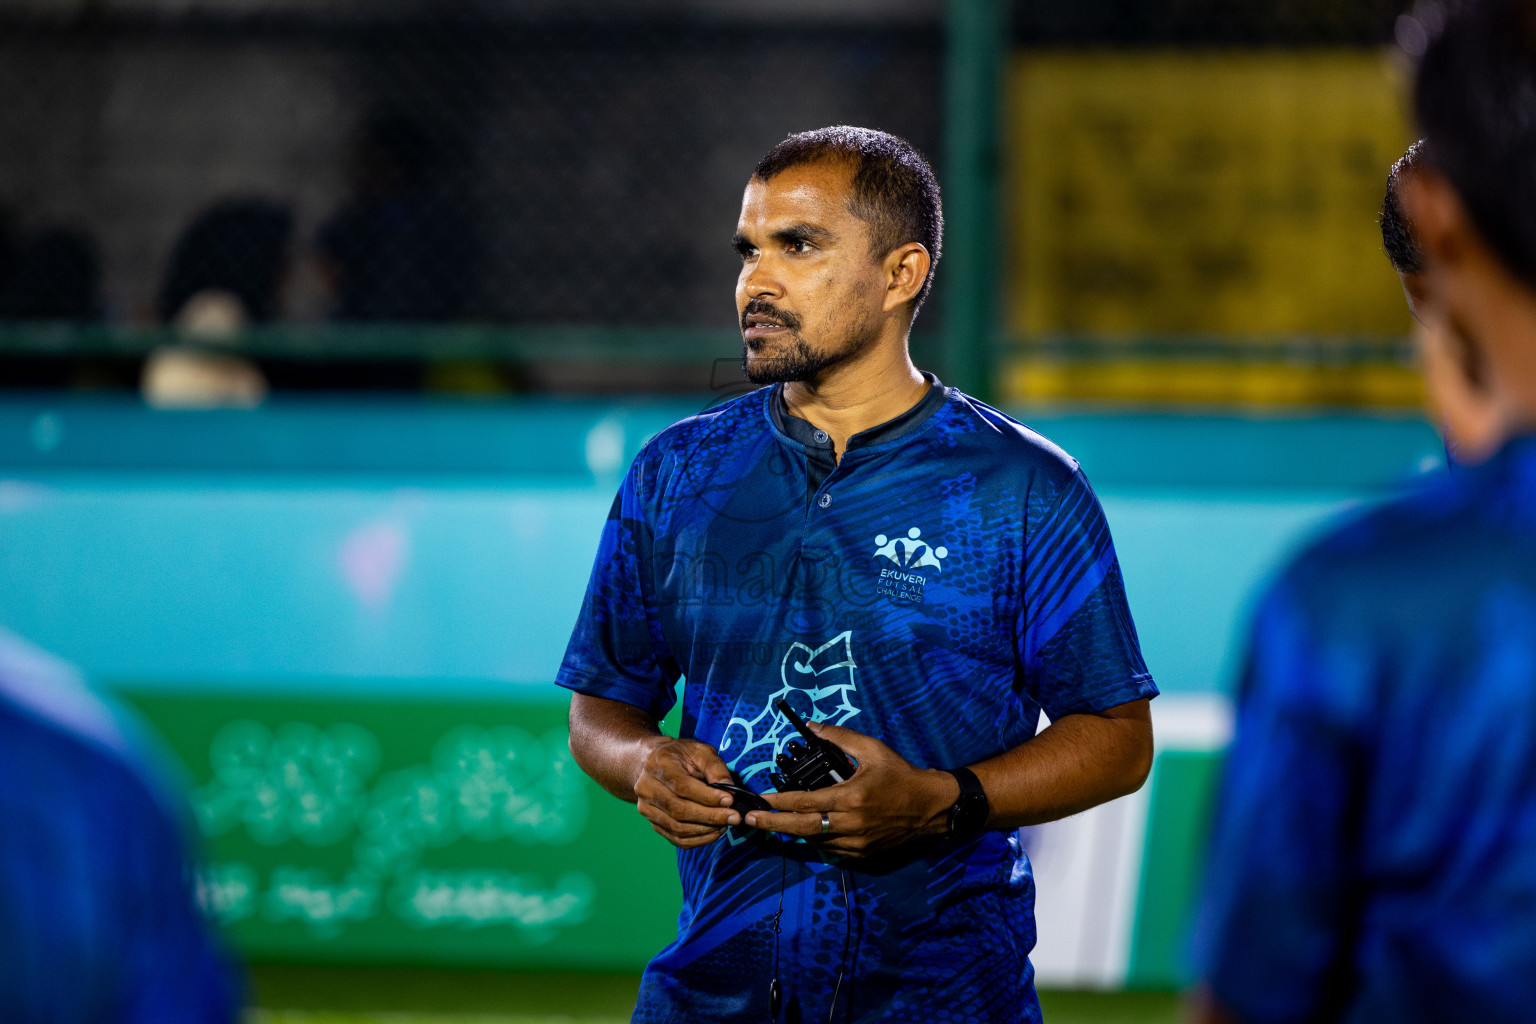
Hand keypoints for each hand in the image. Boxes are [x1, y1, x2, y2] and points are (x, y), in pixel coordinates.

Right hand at [633, 737, 741, 848]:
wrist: (650, 763)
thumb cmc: (680, 755)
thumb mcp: (699, 750)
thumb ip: (715, 766)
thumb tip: (730, 789)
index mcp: (659, 765)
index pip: (682, 786)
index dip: (707, 796)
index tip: (730, 800)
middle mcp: (647, 788)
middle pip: (679, 810)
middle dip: (710, 816)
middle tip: (734, 817)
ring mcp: (647, 808)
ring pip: (677, 827)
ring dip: (705, 830)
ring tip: (726, 824)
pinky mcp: (653, 822)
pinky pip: (675, 838)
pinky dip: (697, 840)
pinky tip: (714, 832)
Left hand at [744, 722, 959, 856]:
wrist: (931, 807)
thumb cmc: (901, 775)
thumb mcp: (872, 749)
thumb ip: (839, 736)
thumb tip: (813, 725)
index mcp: (852, 797)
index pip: (805, 802)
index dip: (779, 801)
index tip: (760, 799)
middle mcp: (852, 823)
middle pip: (802, 828)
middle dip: (773, 824)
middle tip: (750, 820)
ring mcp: (857, 842)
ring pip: (815, 841)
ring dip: (793, 833)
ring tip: (773, 823)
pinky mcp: (863, 854)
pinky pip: (831, 850)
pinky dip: (815, 840)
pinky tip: (804, 831)